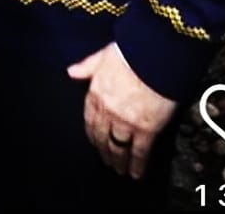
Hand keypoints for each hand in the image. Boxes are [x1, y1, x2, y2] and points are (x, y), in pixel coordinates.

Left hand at [67, 43, 176, 178]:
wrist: (153, 56)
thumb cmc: (130, 52)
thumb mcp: (102, 56)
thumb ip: (87, 66)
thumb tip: (71, 72)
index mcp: (96, 92)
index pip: (89, 118)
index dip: (92, 132)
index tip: (94, 141)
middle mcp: (107, 110)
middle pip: (101, 136)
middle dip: (104, 150)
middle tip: (107, 161)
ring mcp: (125, 121)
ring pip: (118, 146)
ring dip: (118, 161)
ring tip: (120, 171)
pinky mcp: (145, 129)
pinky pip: (139, 151)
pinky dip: (137, 164)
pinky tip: (136, 173)